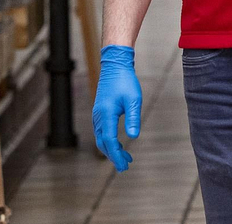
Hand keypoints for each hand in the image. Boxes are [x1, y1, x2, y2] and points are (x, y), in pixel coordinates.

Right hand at [91, 44, 141, 170]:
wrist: (114, 66)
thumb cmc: (125, 81)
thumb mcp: (133, 100)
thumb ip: (133, 118)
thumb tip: (133, 136)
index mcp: (106, 114)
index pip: (109, 141)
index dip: (116, 155)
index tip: (124, 165)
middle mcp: (99, 116)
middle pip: (103, 143)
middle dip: (113, 156)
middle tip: (125, 167)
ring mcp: (97, 115)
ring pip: (101, 138)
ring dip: (111, 150)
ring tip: (125, 158)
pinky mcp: (100, 112)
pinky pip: (102, 132)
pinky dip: (109, 141)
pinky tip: (119, 144)